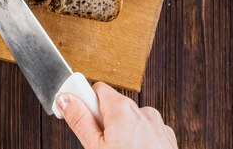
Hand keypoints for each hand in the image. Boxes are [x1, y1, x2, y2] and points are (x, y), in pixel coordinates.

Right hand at [56, 82, 177, 148]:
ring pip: (130, 121)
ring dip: (122, 133)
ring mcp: (158, 126)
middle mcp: (143, 111)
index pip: (96, 90)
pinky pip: (146, 132)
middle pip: (113, 107)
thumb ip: (79, 120)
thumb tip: (65, 99)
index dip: (84, 103)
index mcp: (122, 109)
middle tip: (98, 144)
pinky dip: (138, 141)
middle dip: (103, 122)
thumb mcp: (94, 147)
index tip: (77, 115)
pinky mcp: (167, 139)